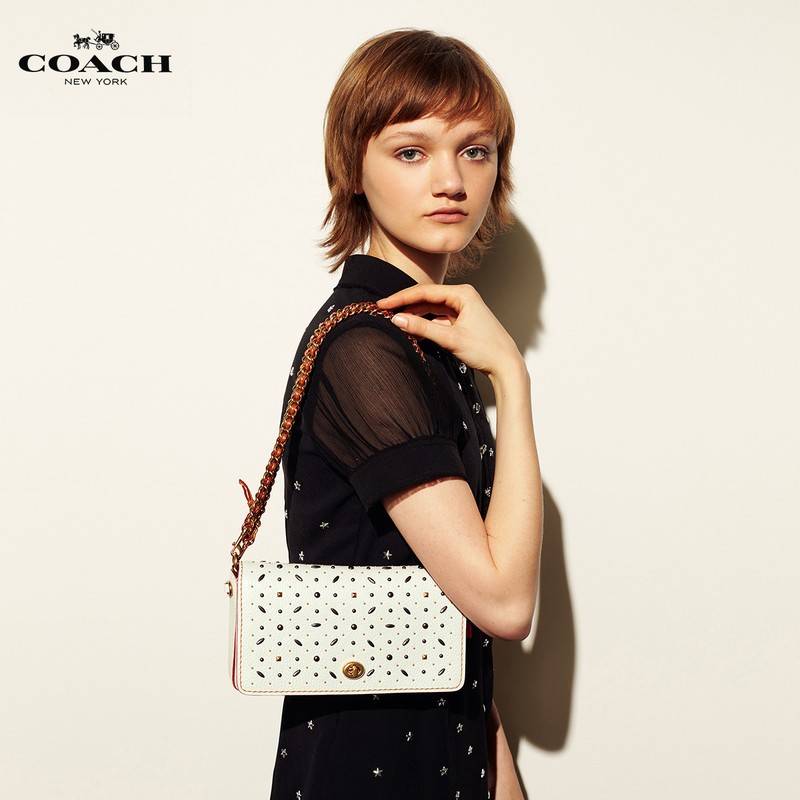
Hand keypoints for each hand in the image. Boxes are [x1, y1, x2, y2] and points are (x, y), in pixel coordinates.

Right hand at [377, 284, 522, 378]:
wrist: (506, 365)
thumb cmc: (485, 349)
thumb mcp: (450, 338)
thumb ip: (422, 328)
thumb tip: (397, 319)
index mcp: (462, 293)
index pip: (425, 292)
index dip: (401, 297)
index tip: (383, 303)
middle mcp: (462, 297)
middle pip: (426, 298)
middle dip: (405, 305)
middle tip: (383, 311)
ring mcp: (462, 309)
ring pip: (431, 309)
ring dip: (414, 315)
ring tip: (395, 321)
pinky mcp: (461, 321)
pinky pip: (437, 319)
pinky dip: (425, 324)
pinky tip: (412, 329)